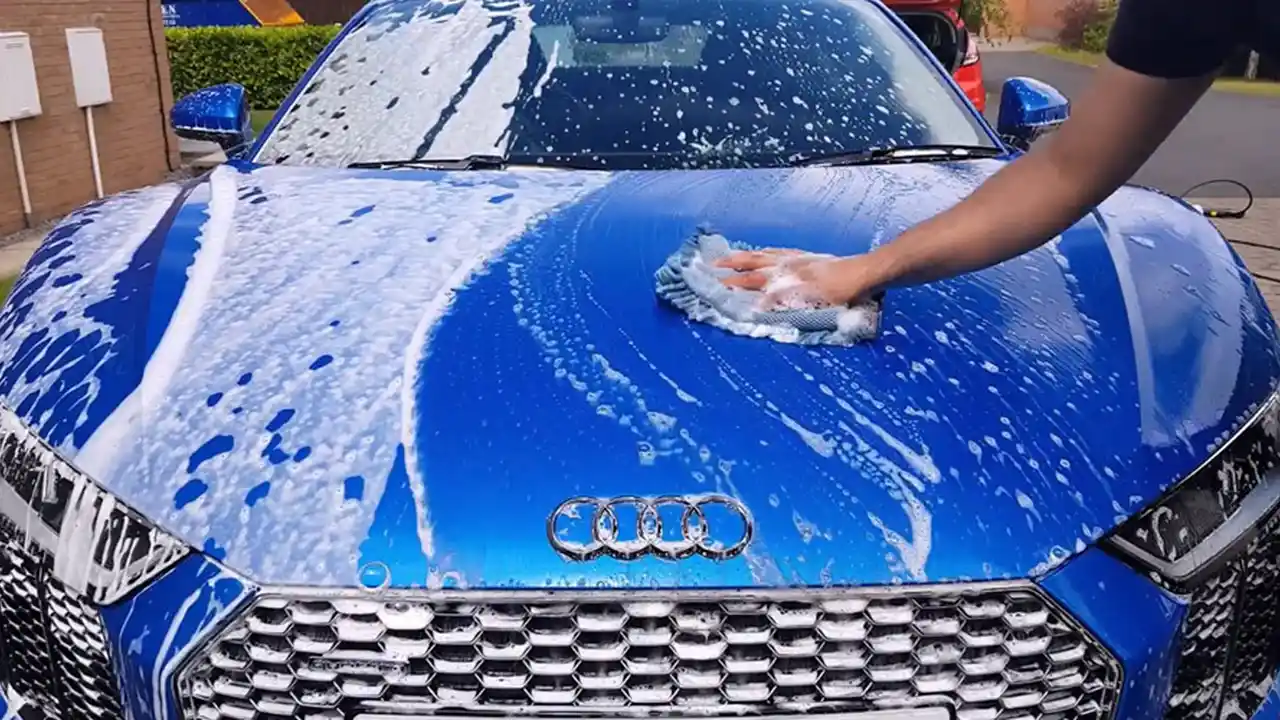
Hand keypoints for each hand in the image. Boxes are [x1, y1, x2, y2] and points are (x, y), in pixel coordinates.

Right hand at [715, 249, 883, 309]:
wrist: (865, 273)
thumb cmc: (842, 294)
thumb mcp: (813, 304)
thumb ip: (784, 304)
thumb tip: (757, 305)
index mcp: (785, 279)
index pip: (752, 282)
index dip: (732, 284)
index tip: (713, 285)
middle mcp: (786, 266)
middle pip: (753, 264)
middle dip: (730, 266)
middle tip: (710, 265)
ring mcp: (796, 260)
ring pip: (763, 255)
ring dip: (743, 256)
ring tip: (727, 256)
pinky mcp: (806, 257)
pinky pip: (778, 251)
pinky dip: (765, 251)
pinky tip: (762, 252)